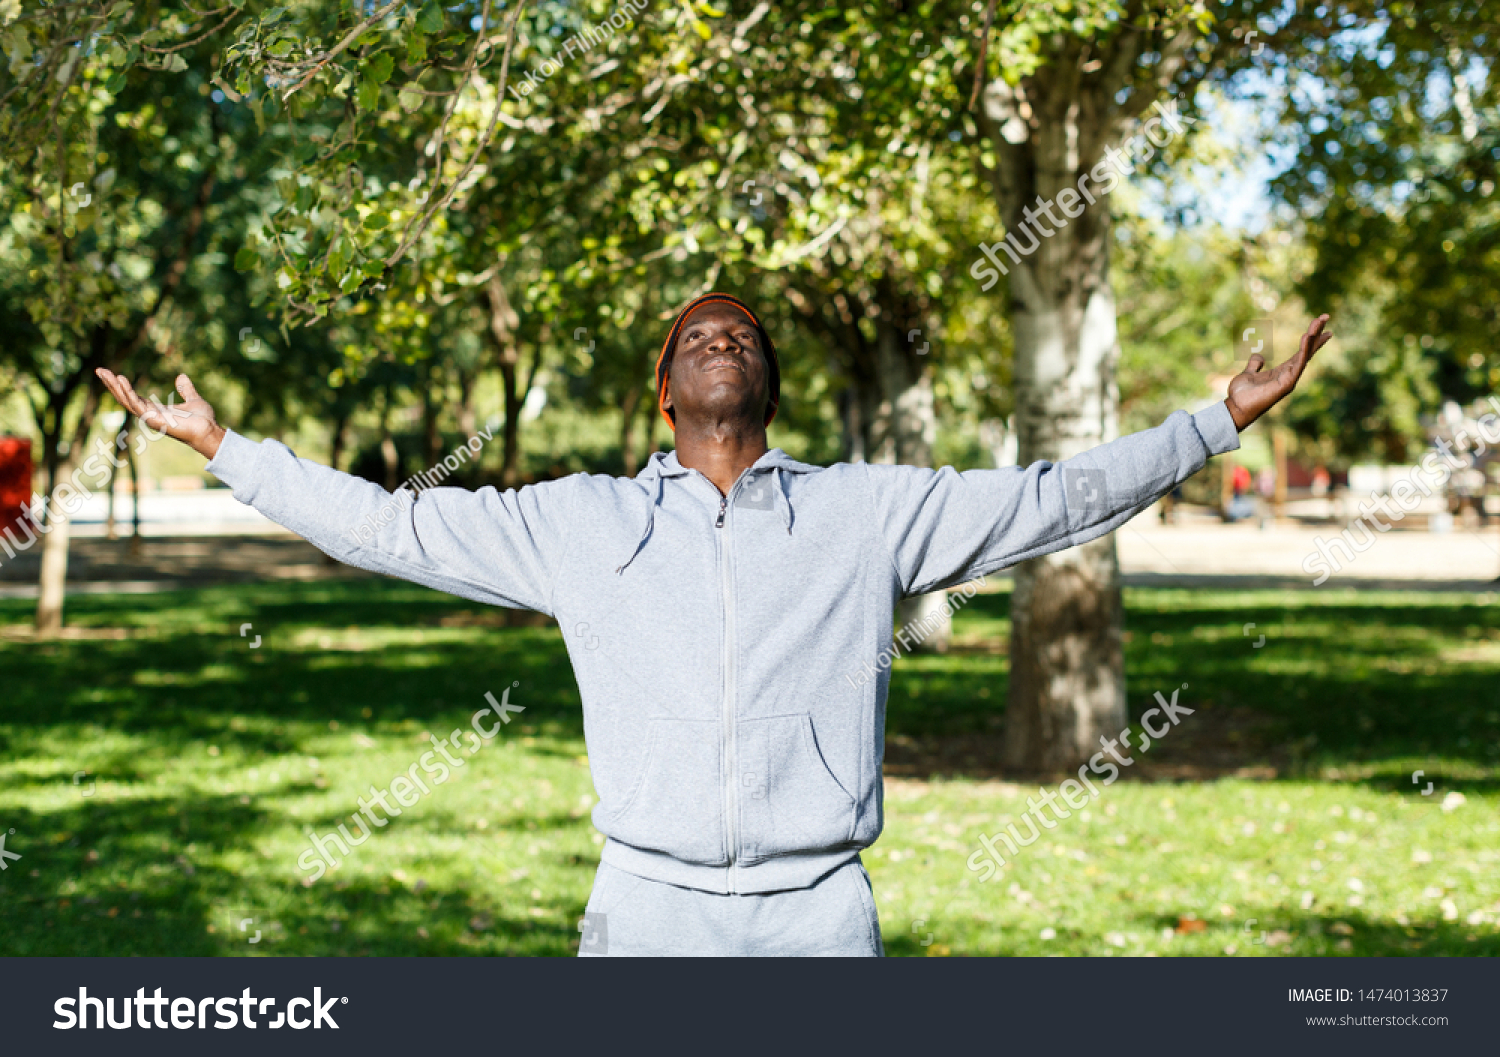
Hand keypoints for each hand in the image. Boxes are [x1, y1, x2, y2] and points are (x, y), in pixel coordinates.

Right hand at [95, 370, 226, 459]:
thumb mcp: (193, 399)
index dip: (122, 386)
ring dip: (115, 387)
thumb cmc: (203, 420)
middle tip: (99, 370)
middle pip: (125, 398)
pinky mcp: (153, 419)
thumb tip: (182, 376)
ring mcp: (150, 417)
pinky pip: (136, 404)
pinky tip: (121, 380)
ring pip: (126, 400)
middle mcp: (150, 414)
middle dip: (111, 384)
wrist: (209, 430)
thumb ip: (186, 389)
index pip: (133, 396)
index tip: (111, 373)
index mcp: (156, 409)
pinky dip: (128, 392)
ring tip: (105, 373)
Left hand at [1224, 314, 1332, 430]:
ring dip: (1312, 338)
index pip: (1301, 352)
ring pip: (1304, 354)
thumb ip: (1254, 365)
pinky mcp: (1286, 384)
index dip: (1311, 339)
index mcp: (1282, 371)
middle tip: (1325, 316)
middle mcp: (1289, 374)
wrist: (1235, 409)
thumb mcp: (1248, 374)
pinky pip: (1297, 364)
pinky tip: (1306, 337)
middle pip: (1307, 350)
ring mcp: (1289, 379)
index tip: (1321, 326)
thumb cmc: (1242, 395)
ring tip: (1318, 321)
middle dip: (1317, 334)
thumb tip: (1259, 355)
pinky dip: (1303, 351)